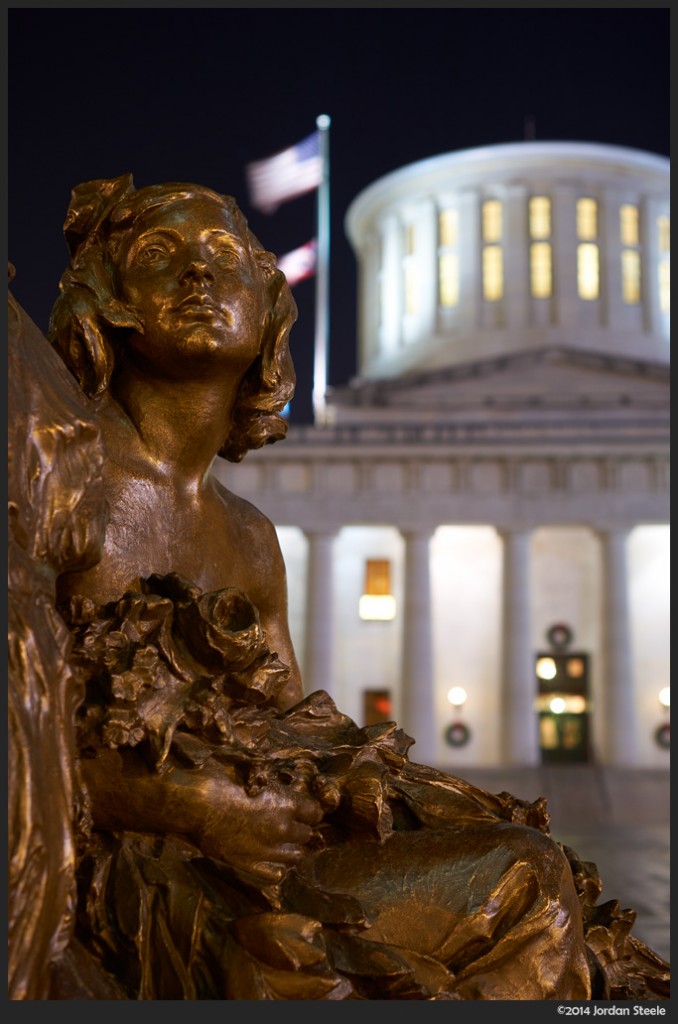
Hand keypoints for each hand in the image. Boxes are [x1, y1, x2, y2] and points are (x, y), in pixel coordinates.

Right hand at [195, 767, 322, 885]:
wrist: (194, 803)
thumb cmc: (220, 777)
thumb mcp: (251, 771)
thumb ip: (270, 781)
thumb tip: (275, 779)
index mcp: (286, 803)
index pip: (314, 812)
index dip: (310, 811)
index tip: (304, 810)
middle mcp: (282, 828)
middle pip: (306, 835)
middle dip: (301, 829)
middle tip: (290, 824)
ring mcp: (266, 850)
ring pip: (295, 856)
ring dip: (291, 848)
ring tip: (281, 842)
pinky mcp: (249, 865)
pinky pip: (276, 874)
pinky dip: (277, 868)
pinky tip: (270, 859)